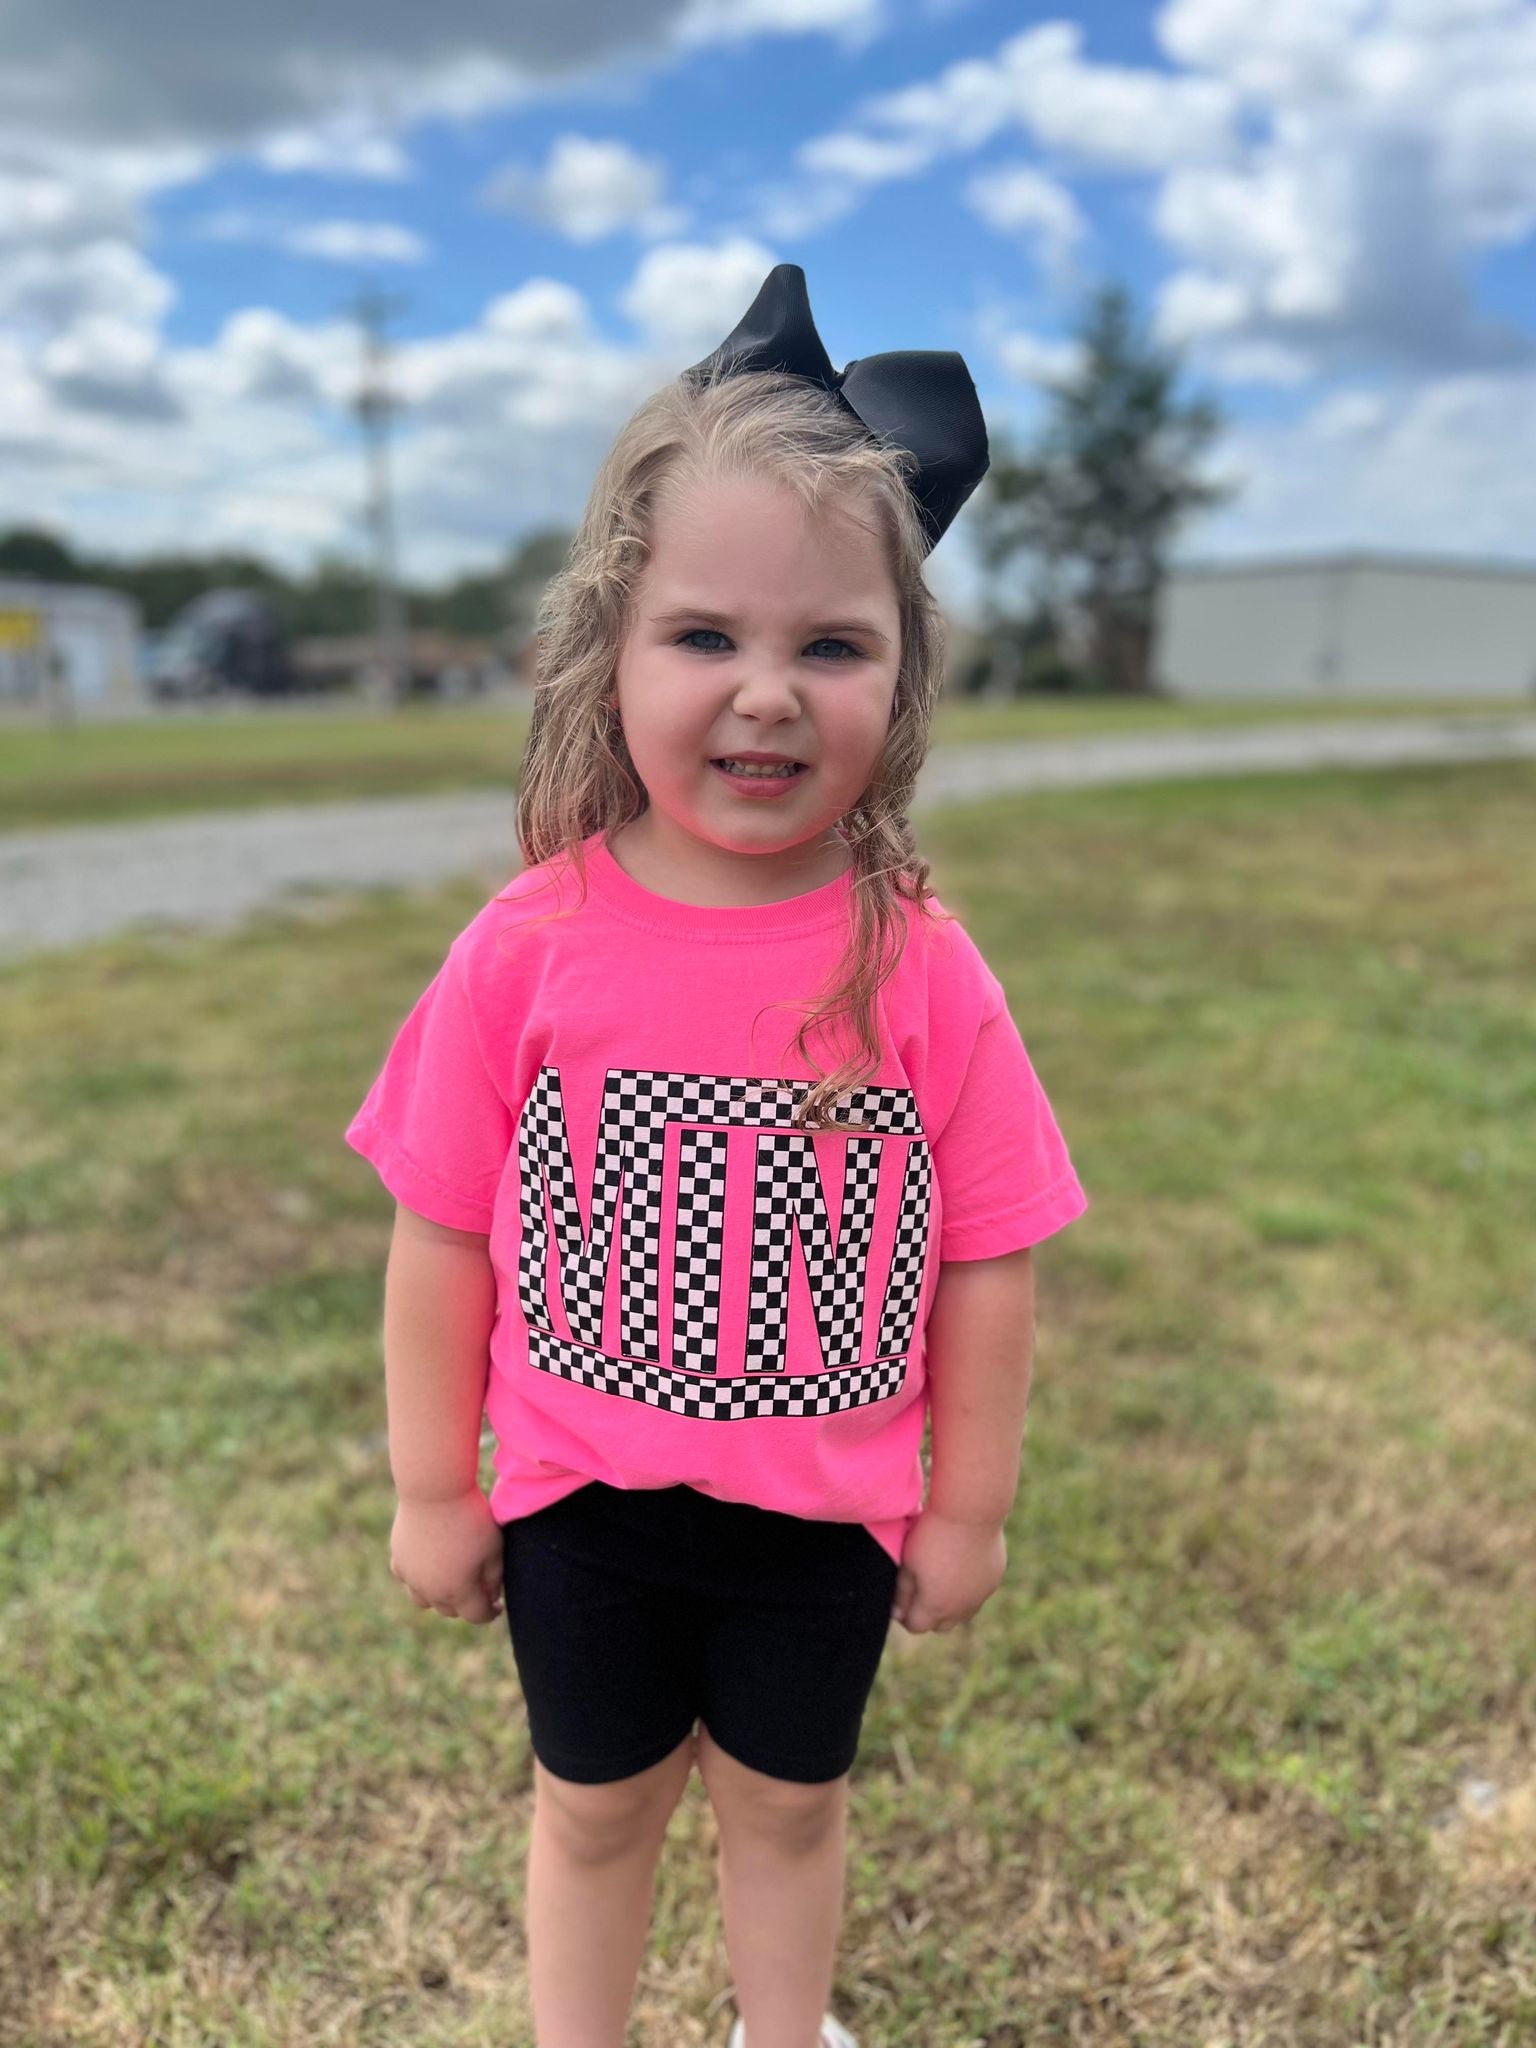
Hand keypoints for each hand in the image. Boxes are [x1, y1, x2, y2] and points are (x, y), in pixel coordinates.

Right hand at [390, 1489, 503, 1624]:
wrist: (434, 1491)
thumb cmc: (469, 1518)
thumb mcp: (494, 1548)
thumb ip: (493, 1577)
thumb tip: (490, 1596)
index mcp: (459, 1591)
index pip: (477, 1615)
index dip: (490, 1612)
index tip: (497, 1605)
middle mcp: (431, 1591)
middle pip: (450, 1610)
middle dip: (466, 1604)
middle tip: (477, 1590)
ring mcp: (411, 1576)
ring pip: (425, 1601)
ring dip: (439, 1597)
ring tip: (450, 1581)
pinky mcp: (398, 1558)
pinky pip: (408, 1579)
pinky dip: (418, 1578)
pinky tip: (427, 1564)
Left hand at [891, 1509, 1005, 1635]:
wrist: (971, 1513)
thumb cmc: (933, 1536)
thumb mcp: (908, 1563)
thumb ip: (901, 1593)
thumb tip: (897, 1613)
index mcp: (935, 1607)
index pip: (916, 1626)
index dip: (905, 1614)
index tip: (902, 1595)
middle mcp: (961, 1609)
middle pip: (940, 1626)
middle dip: (928, 1614)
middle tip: (921, 1588)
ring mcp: (980, 1596)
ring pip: (962, 1613)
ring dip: (950, 1604)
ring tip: (942, 1576)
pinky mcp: (993, 1580)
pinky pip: (978, 1594)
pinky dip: (968, 1588)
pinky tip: (961, 1563)